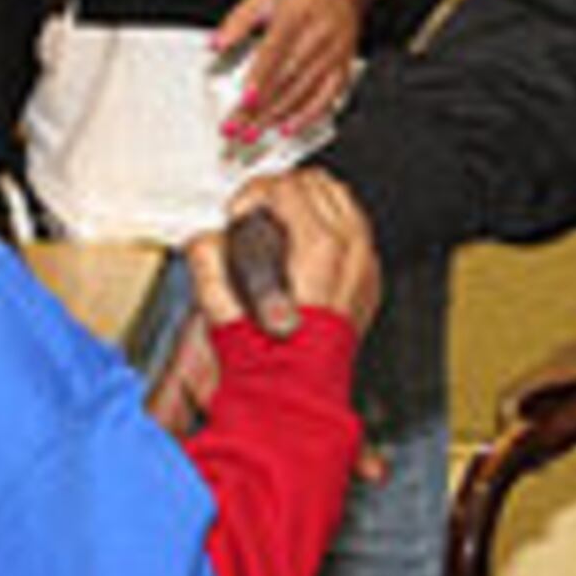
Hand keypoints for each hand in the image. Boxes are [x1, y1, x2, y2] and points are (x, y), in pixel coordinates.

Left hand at [211, 0, 367, 143]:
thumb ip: (239, 19)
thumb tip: (216, 42)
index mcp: (295, 15)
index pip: (275, 52)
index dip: (260, 79)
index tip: (245, 101)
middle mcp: (318, 35)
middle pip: (286, 78)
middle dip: (261, 107)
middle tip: (239, 128)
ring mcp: (333, 52)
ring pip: (304, 91)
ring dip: (278, 116)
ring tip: (256, 132)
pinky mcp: (343, 64)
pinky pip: (328, 95)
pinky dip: (309, 114)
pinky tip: (290, 127)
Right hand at [212, 170, 383, 341]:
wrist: (301, 392)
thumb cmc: (273, 358)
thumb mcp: (222, 306)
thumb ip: (207, 260)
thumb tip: (205, 240)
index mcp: (318, 248)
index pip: (286, 187)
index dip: (253, 193)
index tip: (240, 211)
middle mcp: (350, 250)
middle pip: (316, 184)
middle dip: (283, 191)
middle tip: (260, 209)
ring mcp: (365, 263)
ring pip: (341, 199)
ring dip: (311, 201)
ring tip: (286, 218)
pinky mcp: (371, 277)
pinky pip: (358, 227)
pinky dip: (335, 222)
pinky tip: (315, 237)